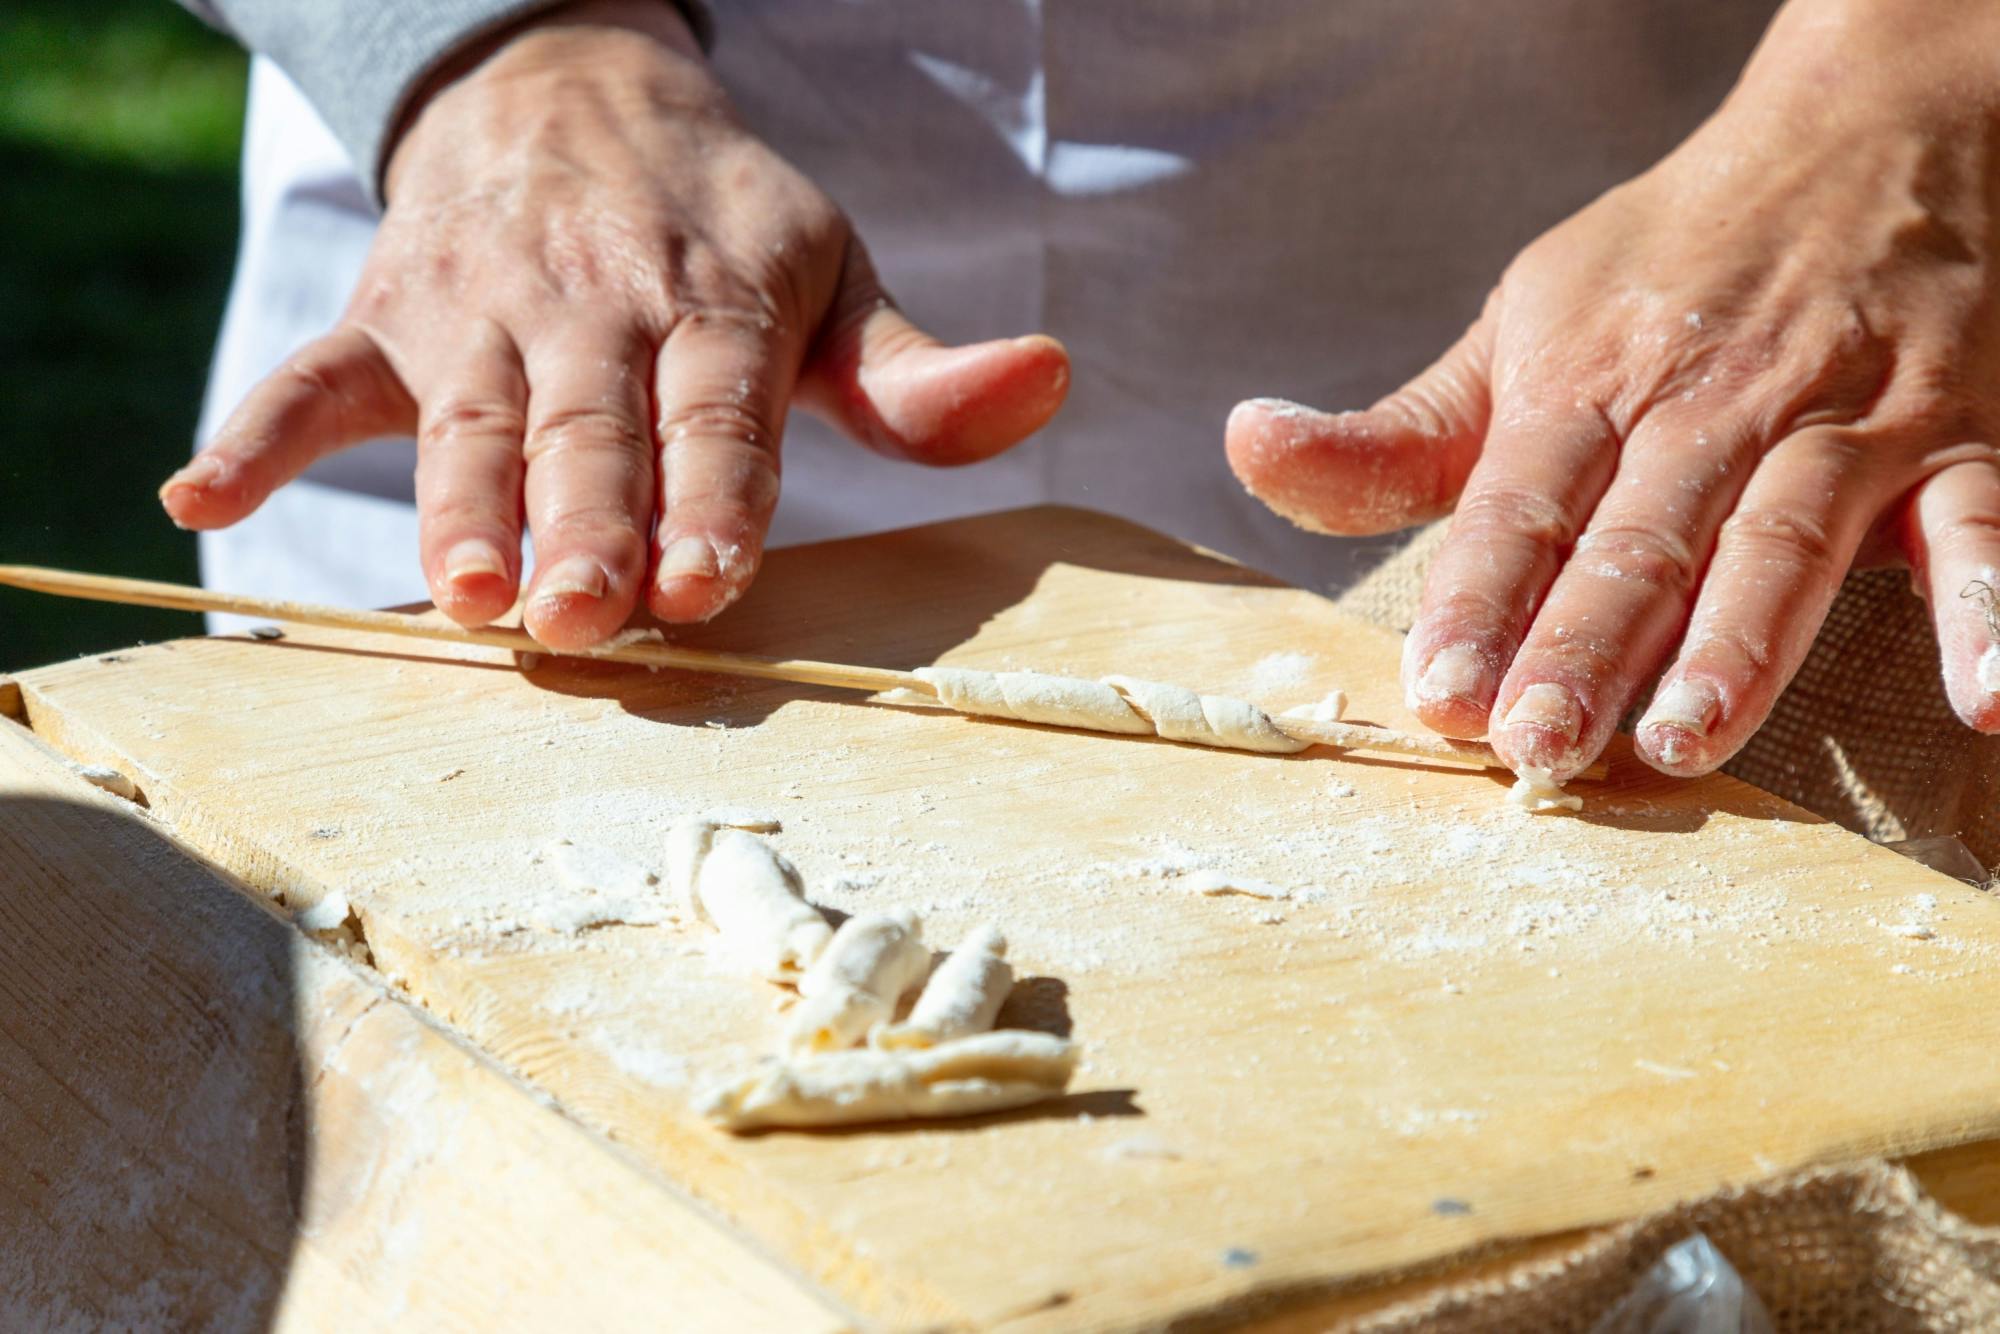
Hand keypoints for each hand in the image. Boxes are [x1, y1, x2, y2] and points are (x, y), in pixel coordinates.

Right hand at [161, 0, 1067, 649]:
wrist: (572, 93)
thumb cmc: (724, 223)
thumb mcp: (836, 277)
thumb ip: (918, 374)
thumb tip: (1050, 380)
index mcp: (716, 300)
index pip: (720, 413)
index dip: (714, 498)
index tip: (709, 584)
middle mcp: (592, 306)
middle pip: (589, 431)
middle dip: (587, 526)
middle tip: (583, 621)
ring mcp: (477, 310)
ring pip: (464, 421)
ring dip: (457, 508)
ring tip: (461, 595)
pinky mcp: (386, 315)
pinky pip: (310, 377)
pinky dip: (255, 435)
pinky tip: (203, 498)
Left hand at [1227, 0, 1999, 781]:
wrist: (1859, 134)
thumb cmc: (1662, 266)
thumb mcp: (1517, 329)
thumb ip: (1396, 431)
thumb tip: (1249, 447)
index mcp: (1589, 382)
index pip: (1521, 504)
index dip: (1476, 596)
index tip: (1435, 690)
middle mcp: (1710, 403)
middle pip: (1641, 538)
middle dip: (1585, 645)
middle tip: (1538, 748)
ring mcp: (1838, 420)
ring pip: (1783, 539)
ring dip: (1740, 643)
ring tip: (1685, 741)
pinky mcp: (1953, 437)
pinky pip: (1981, 527)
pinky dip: (1992, 603)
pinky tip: (1990, 694)